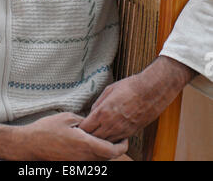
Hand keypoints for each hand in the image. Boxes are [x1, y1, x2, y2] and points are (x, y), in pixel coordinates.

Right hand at [24, 112, 128, 160]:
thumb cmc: (47, 129)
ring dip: (104, 151)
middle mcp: (84, 158)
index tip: (125, 138)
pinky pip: (88, 161)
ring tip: (104, 138)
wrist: (30, 144)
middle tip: (117, 136)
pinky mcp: (72, 164)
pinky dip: (93, 154)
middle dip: (115, 148)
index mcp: (85, 145)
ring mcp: (77, 163)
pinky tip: (90, 143)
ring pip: (99, 160)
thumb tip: (96, 123)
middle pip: (107, 158)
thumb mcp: (68, 117)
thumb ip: (86, 121)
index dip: (122, 146)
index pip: (112, 151)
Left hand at [79, 57, 195, 142]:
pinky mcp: (130, 134)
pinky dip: (110, 140)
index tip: (79, 125)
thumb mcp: (109, 90)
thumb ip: (98, 104)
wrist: (151, 91)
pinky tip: (108, 135)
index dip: (80, 128)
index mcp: (103, 112)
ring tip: (95, 134)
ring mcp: (121, 131)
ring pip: (104, 143)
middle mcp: (110, 125)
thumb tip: (92, 112)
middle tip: (84, 132)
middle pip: (93, 139)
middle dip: (87, 136)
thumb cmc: (130, 87)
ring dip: (99, 140)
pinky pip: (116, 142)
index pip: (85, 128)